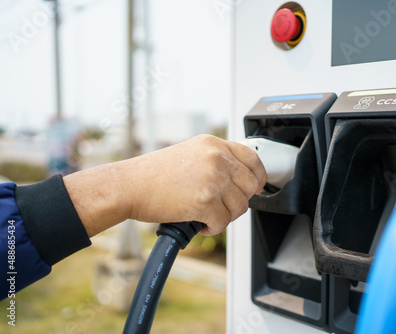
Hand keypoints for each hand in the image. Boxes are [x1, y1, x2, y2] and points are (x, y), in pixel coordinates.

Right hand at [64, 135, 266, 236]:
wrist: (128, 186)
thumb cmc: (152, 174)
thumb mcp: (190, 153)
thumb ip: (216, 160)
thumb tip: (238, 179)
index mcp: (213, 144)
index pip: (253, 158)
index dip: (258, 176)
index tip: (256, 187)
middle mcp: (217, 158)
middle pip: (251, 185)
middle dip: (240, 201)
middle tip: (223, 206)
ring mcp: (213, 179)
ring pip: (239, 207)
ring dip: (225, 216)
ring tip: (206, 215)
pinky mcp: (205, 201)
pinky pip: (223, 222)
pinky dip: (213, 228)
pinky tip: (199, 224)